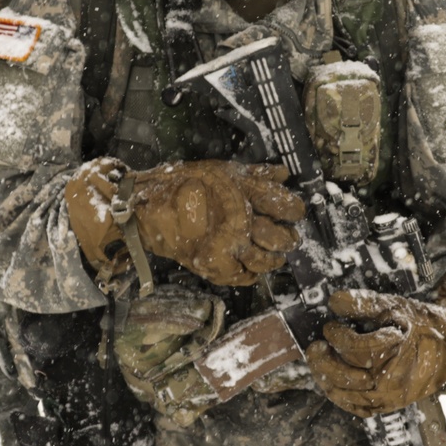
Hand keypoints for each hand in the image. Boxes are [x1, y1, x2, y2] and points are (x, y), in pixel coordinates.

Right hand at [65, 157, 303, 286]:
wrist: (150, 208)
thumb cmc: (184, 183)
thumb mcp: (223, 170)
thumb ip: (256, 173)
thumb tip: (284, 174)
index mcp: (245, 194)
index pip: (285, 205)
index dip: (295, 211)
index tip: (295, 213)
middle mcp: (242, 220)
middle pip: (280, 237)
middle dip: (288, 239)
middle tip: (288, 239)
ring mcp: (229, 244)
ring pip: (265, 260)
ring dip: (273, 260)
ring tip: (274, 258)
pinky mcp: (216, 264)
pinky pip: (243, 276)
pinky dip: (251, 275)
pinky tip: (251, 269)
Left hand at [306, 274, 445, 416]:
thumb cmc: (425, 325)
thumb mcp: (397, 307)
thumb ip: (365, 303)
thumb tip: (334, 301)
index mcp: (394, 355)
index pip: (353, 348)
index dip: (336, 335)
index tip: (331, 326)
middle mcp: (391, 382)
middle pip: (344, 376)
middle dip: (323, 361)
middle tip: (315, 347)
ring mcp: (390, 398)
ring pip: (347, 396)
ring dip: (327, 381)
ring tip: (319, 365)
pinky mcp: (391, 405)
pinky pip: (360, 409)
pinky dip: (343, 399)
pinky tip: (333, 386)